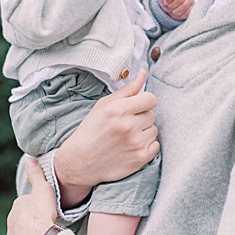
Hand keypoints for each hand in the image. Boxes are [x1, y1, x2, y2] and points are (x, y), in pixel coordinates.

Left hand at [7, 158, 58, 234]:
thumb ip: (36, 175)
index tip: (47, 208)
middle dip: (32, 220)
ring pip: (22, 234)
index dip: (38, 204)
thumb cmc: (42, 214)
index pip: (26, 203)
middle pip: (23, 219)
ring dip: (31, 234)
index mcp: (17, 206)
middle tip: (48, 221)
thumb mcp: (43, 190)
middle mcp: (11, 223)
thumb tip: (29, 159)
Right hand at [53, 69, 158, 206]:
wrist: (79, 162)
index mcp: (120, 110)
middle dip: (141, 118)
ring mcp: (136, 143)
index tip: (135, 108)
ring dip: (144, 132)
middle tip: (125, 125)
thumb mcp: (104, 105)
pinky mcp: (141, 158)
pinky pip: (156, 146)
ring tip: (126, 137)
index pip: (151, 99)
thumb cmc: (91, 130)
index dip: (144, 102)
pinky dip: (146, 146)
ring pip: (154, 130)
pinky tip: (131, 147)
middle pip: (152, 115)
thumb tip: (143, 72)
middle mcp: (129, 126)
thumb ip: (128, 89)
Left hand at [157, 0, 193, 20]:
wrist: (173, 3)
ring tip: (172, 10)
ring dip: (175, 11)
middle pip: (179, 0)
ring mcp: (190, 0)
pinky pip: (186, 14)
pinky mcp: (192, 8)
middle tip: (168, 7)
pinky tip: (177, 13)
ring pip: (183, 8)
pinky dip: (179, 15)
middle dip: (171, 6)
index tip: (165, 2)